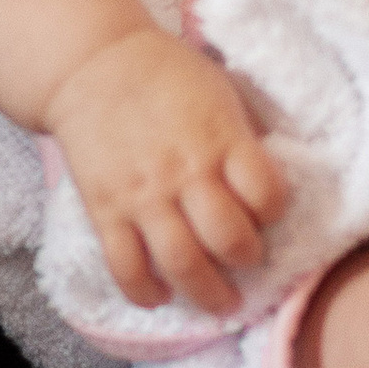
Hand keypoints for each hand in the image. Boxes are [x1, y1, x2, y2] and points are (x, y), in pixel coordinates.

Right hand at [45, 30, 287, 311]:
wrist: (92, 63)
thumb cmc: (166, 74)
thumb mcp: (220, 92)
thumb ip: (243, 138)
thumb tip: (267, 181)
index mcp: (221, 139)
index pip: (267, 195)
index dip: (276, 212)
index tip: (269, 214)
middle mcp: (185, 172)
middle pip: (228, 240)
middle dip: (248, 262)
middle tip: (249, 263)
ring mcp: (142, 195)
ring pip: (181, 263)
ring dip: (208, 293)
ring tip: (222, 303)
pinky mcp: (105, 209)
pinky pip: (126, 266)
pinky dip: (145, 292)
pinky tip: (161, 296)